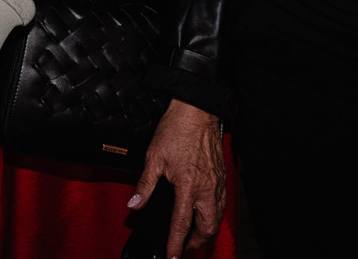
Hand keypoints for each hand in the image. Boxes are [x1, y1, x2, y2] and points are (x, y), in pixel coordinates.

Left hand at [131, 99, 224, 258]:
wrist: (196, 111)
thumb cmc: (176, 130)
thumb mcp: (153, 158)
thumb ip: (144, 185)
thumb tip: (135, 204)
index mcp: (188, 186)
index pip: (181, 224)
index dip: (175, 243)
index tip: (171, 255)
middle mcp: (206, 188)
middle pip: (206, 228)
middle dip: (195, 242)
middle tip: (183, 246)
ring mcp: (217, 184)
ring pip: (217, 218)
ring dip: (206, 230)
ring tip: (193, 234)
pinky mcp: (222, 177)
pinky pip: (221, 204)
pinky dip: (213, 214)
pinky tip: (204, 212)